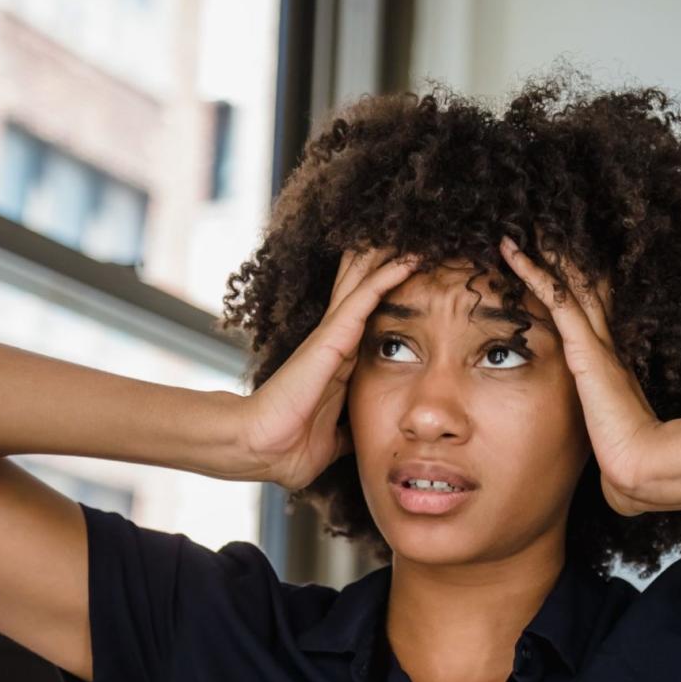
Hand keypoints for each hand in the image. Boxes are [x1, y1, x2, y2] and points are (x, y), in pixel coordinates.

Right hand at [237, 246, 420, 491]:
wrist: (264, 449)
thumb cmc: (289, 447)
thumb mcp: (333, 439)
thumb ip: (349, 430)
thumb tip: (365, 438)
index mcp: (336, 364)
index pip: (365, 318)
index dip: (385, 294)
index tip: (410, 276)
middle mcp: (334, 342)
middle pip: (361, 290)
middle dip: (384, 263)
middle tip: (411, 236)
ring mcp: (332, 336)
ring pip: (364, 283)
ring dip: (390, 258)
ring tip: (416, 232)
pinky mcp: (332, 338)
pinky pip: (366, 298)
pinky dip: (388, 275)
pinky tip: (410, 257)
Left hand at [498, 232, 666, 515]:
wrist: (644, 471)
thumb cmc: (629, 468)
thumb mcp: (602, 447)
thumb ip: (593, 445)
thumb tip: (598, 469)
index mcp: (604, 369)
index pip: (583, 318)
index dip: (567, 290)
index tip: (548, 268)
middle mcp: (601, 348)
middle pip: (579, 288)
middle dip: (558, 258)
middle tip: (535, 226)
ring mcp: (595, 344)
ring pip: (567, 283)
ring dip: (542, 253)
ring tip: (518, 226)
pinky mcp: (584, 349)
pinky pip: (554, 298)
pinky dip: (532, 271)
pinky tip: (509, 250)